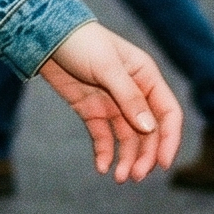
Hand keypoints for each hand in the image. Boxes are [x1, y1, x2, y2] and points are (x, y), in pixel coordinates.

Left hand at [38, 22, 183, 183]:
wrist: (44, 36)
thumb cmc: (81, 42)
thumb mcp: (106, 67)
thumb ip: (128, 97)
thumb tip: (149, 129)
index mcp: (146, 77)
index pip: (167, 113)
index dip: (169, 139)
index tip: (162, 164)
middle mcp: (134, 93)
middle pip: (148, 132)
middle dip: (144, 156)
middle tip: (135, 176)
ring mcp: (112, 103)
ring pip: (127, 138)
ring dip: (126, 159)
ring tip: (120, 178)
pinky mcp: (92, 110)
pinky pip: (103, 136)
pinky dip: (104, 152)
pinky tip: (102, 167)